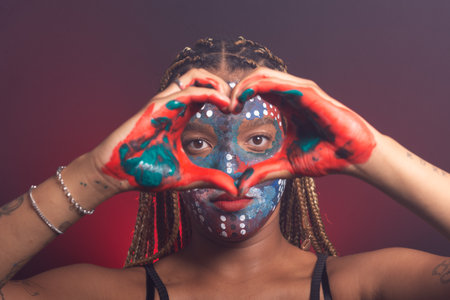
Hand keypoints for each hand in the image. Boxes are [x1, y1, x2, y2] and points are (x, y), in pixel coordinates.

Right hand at [91, 69, 237, 194]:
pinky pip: (186, 91)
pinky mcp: (157, 106)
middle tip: (237, 101)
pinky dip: (208, 93)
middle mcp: (173, 105)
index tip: (237, 112)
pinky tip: (223, 104)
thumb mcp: (187, 177)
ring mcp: (165, 103)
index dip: (223, 97)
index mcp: (180, 117)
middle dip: (223, 84)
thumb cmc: (146, 172)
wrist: (117, 174)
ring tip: (230, 99)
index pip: (204, 94)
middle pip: (201, 78)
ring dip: (216, 82)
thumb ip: (210, 179)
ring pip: (194, 76)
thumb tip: (235, 189)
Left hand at [230, 68, 376, 193]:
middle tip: (223, 107)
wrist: (352, 158)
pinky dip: (258, 85)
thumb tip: (241, 186)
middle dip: (236, 89)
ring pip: (264, 75)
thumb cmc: (325, 158)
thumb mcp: (286, 166)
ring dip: (243, 86)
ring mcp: (300, 91)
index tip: (225, 113)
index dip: (238, 96)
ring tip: (231, 103)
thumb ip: (264, 172)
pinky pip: (279, 82)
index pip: (256, 89)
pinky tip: (244, 97)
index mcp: (286, 106)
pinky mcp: (309, 92)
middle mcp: (291, 94)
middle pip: (256, 78)